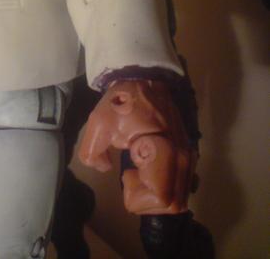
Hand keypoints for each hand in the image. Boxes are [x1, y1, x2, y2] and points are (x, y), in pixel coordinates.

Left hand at [78, 80, 196, 213]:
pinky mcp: (189, 154)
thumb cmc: (121, 101)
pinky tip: (149, 170)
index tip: (126, 173)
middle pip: (172, 203)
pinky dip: (165, 187)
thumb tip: (105, 168)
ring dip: (155, 194)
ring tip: (139, 172)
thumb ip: (92, 152)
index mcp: (161, 148)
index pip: (161, 196)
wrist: (144, 78)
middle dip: (147, 199)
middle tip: (131, 176)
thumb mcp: (98, 122)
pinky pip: (182, 184)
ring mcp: (188, 155)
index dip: (139, 196)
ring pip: (180, 197)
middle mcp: (181, 155)